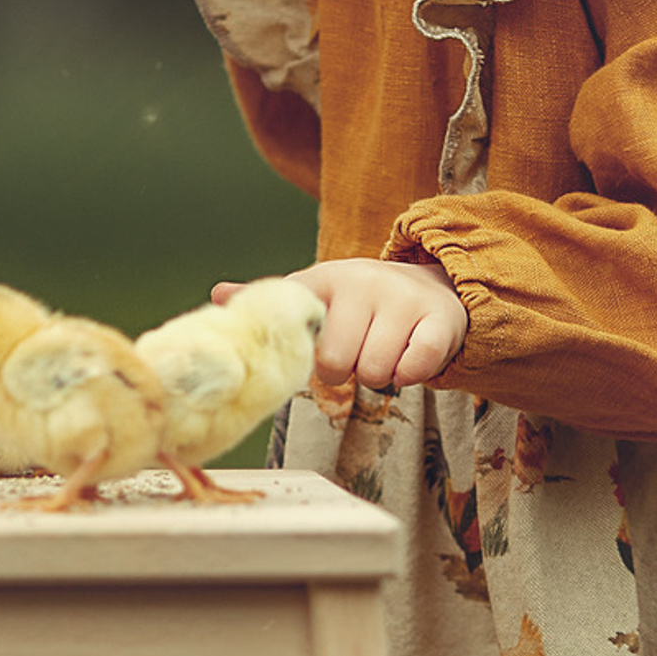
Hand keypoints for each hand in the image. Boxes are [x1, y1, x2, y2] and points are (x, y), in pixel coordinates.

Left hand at [214, 257, 466, 389]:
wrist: (429, 287)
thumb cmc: (358, 303)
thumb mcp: (316, 296)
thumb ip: (272, 302)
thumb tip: (217, 295)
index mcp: (325, 278)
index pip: (297, 325)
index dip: (304, 354)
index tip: (317, 349)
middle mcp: (363, 283)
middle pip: (335, 363)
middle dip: (343, 371)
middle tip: (354, 353)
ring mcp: (403, 299)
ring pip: (374, 372)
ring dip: (376, 376)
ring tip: (381, 353)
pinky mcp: (439, 320)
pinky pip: (414, 369)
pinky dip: (408, 377)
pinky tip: (405, 360)